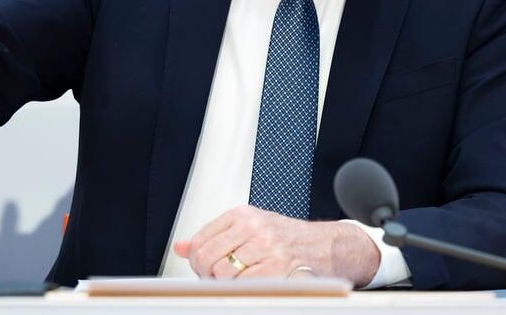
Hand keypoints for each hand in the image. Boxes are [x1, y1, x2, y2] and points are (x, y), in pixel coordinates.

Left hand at [173, 205, 379, 286]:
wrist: (325, 246)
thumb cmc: (286, 239)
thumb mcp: (248, 228)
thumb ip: (213, 236)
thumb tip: (180, 247)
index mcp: (242, 214)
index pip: (200, 241)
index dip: (196, 261)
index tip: (204, 269)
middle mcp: (253, 226)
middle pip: (207, 258)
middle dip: (208, 276)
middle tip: (219, 280)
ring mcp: (266, 246)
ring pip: (223, 274)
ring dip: (227, 285)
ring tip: (240, 282)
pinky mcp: (278, 267)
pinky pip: (244, 285)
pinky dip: (245, 289)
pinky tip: (254, 285)